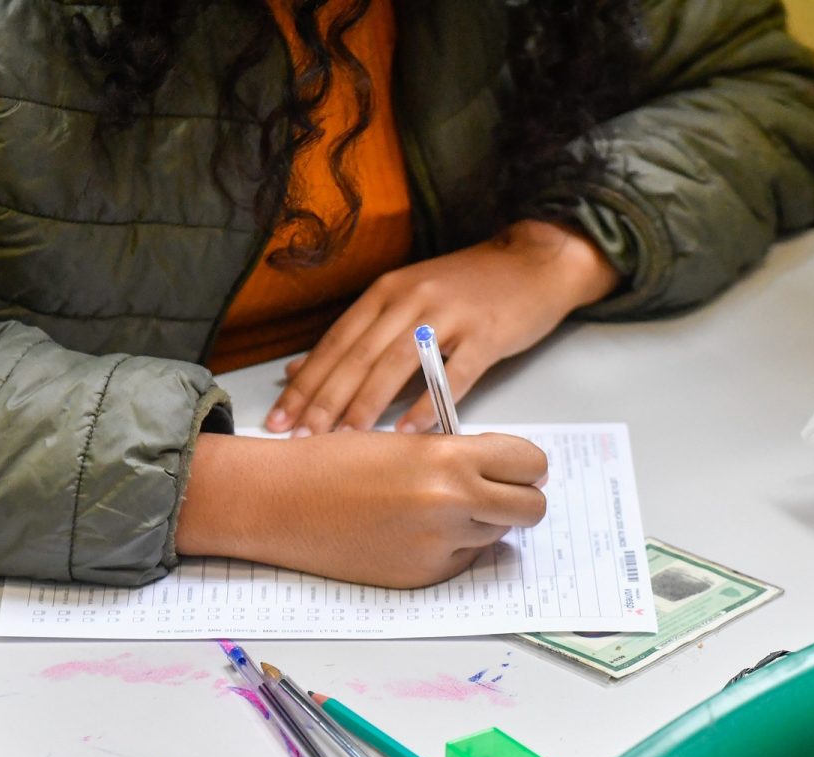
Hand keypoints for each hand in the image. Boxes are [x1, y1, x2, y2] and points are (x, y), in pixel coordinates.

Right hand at [176, 431, 547, 587]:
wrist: (280, 503)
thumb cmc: (334, 463)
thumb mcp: (407, 443)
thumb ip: (459, 456)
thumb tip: (504, 471)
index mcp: (449, 459)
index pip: (530, 464)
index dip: (525, 465)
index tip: (514, 466)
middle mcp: (452, 505)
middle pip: (531, 508)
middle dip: (519, 498)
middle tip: (495, 491)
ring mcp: (438, 547)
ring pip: (497, 536)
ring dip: (482, 524)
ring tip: (438, 508)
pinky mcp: (422, 577)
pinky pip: (462, 561)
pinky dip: (450, 548)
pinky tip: (411, 532)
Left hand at [265, 220, 618, 435]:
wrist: (533, 262)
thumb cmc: (468, 287)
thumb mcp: (405, 299)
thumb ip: (356, 333)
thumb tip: (299, 367)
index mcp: (386, 291)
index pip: (336, 343)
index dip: (306, 383)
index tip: (280, 418)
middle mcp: (411, 299)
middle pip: (359, 356)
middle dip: (325, 400)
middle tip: (300, 437)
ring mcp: (450, 315)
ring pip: (397, 364)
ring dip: (367, 404)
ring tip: (343, 438)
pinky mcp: (487, 334)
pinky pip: (452, 375)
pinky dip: (428, 404)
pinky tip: (407, 431)